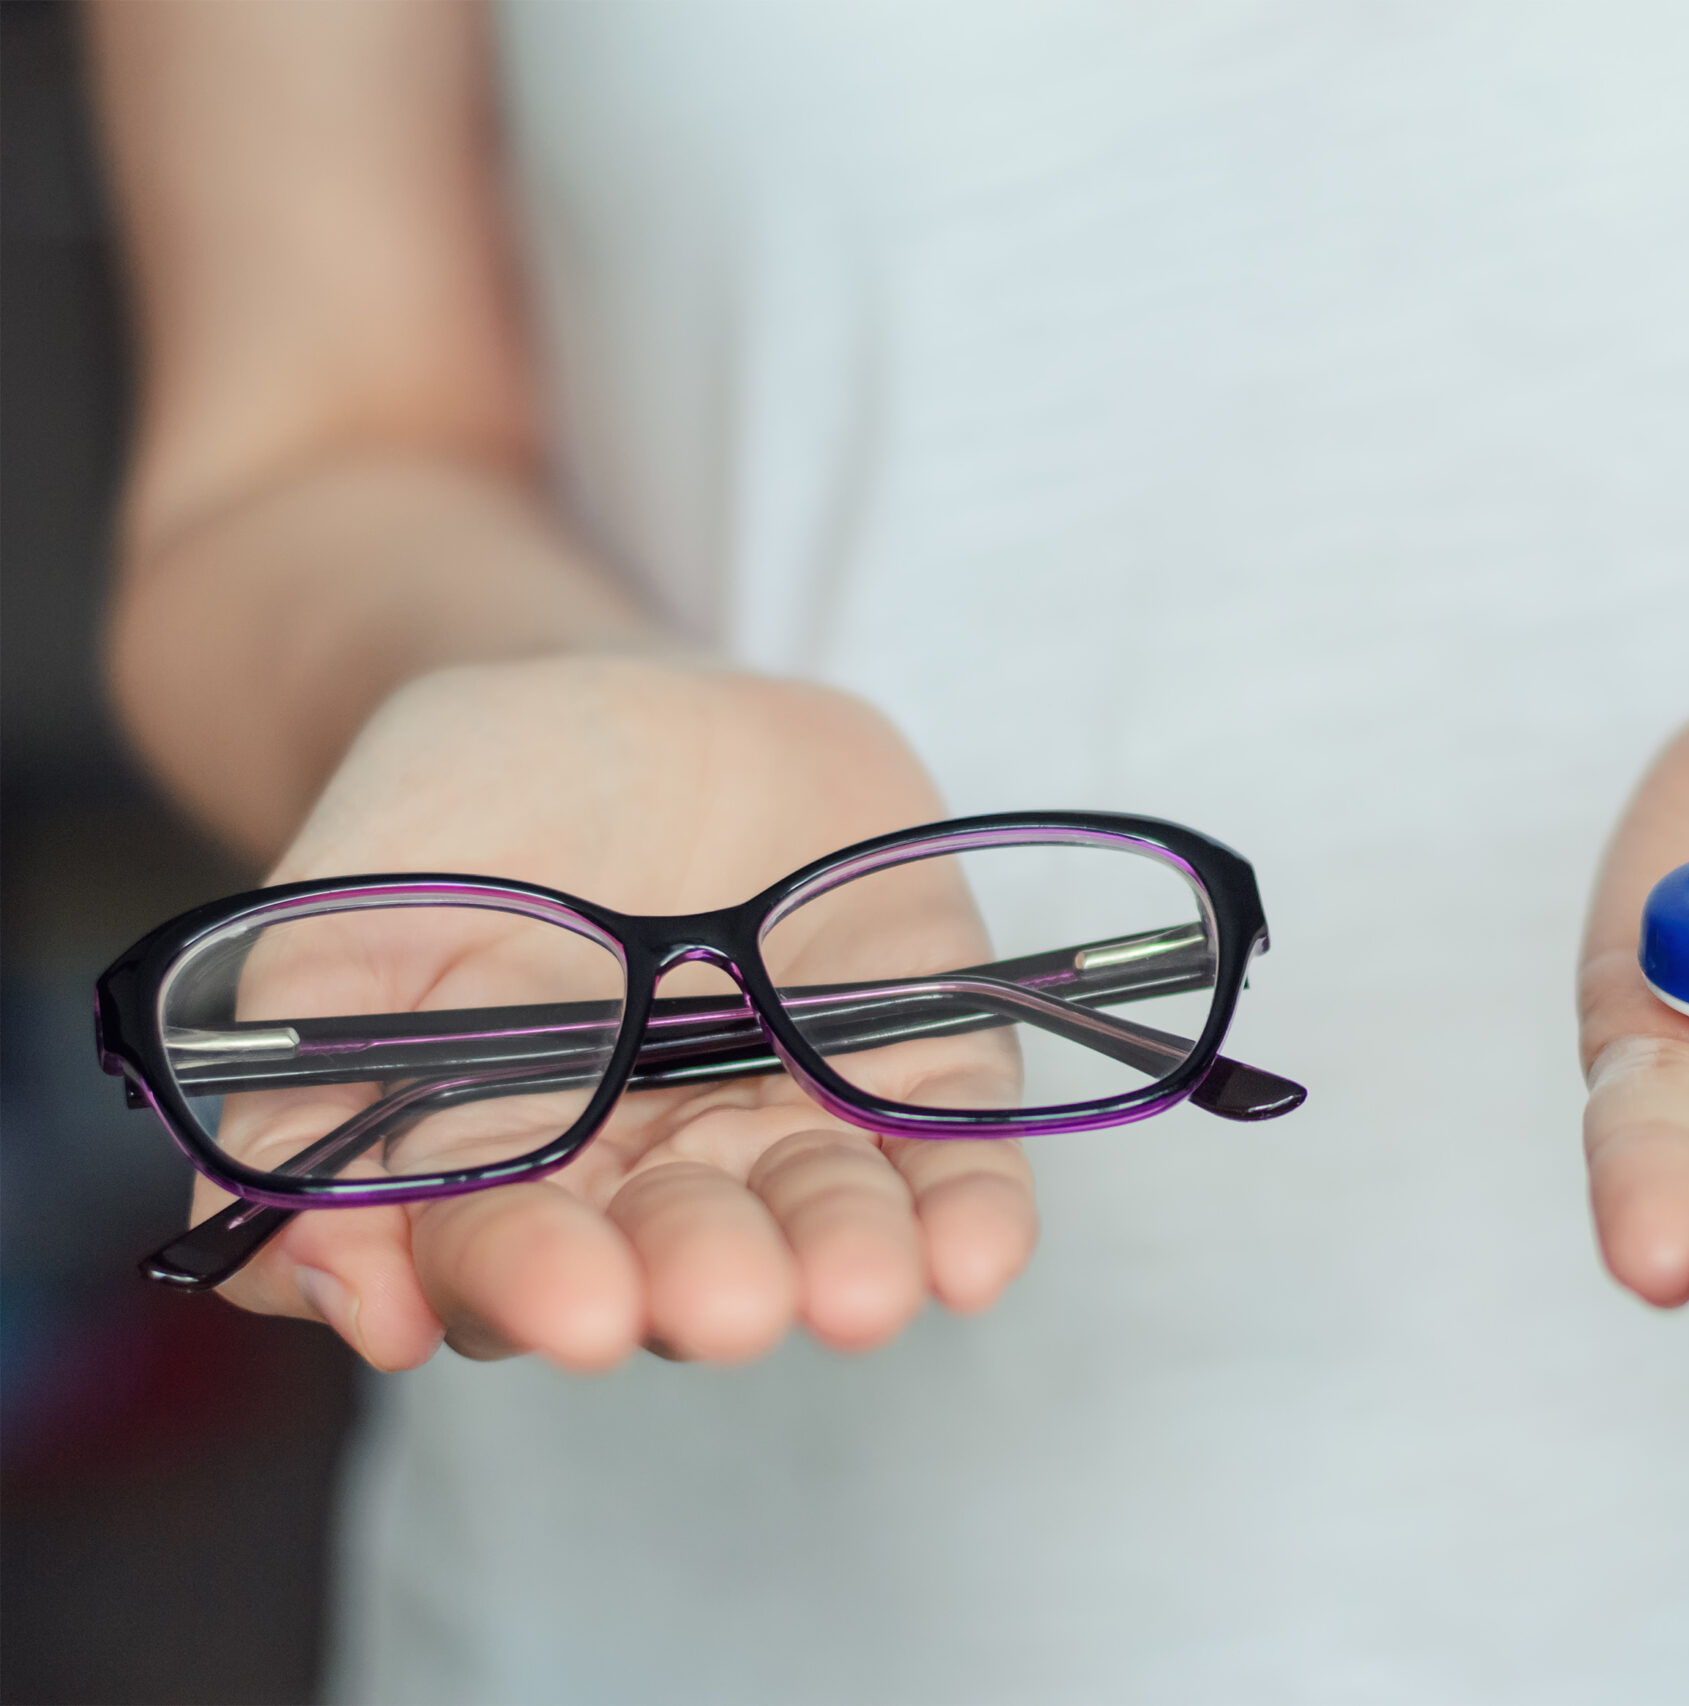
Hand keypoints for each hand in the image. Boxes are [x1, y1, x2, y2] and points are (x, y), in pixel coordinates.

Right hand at [198, 656, 1038, 1371]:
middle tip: (728, 1301)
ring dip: (847, 1261)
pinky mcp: (916, 1058)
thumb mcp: (336, 927)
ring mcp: (791, 1120)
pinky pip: (953, 1150)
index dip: (534, 1282)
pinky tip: (977, 1254)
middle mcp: (656, 1176)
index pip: (511, 1256)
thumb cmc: (460, 817)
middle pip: (682, 1256)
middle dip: (706, 1279)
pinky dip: (969, 1209)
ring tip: (861, 1291)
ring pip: (826, 1221)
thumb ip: (296, 1099)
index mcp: (505, 1167)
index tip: (570, 1307)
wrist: (615, 692)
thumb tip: (300, 1275)